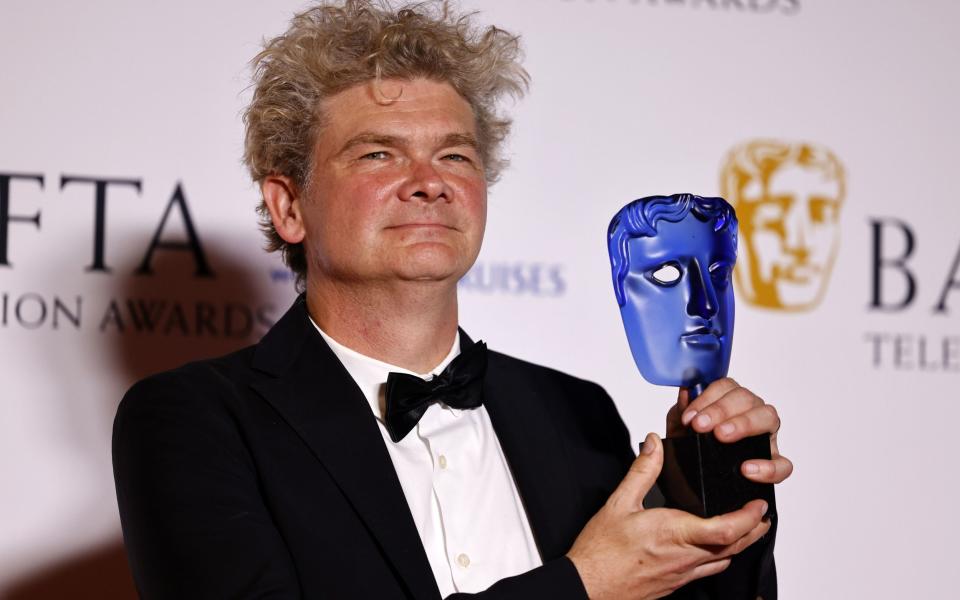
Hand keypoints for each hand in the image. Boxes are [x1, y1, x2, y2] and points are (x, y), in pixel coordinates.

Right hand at [567, 433, 771, 599]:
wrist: (590, 585)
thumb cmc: (601, 551)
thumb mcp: (619, 503)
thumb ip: (642, 471)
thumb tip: (655, 445)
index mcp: (675, 533)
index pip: (726, 528)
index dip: (749, 517)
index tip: (758, 503)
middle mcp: (685, 557)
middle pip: (735, 546)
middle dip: (755, 529)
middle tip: (764, 514)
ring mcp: (683, 573)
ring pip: (725, 560)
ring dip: (741, 544)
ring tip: (748, 528)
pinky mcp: (676, 583)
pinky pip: (709, 571)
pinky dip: (722, 556)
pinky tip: (715, 549)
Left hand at [666, 378, 792, 484]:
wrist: (690, 486)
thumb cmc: (690, 451)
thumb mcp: (679, 432)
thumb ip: (680, 412)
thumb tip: (687, 392)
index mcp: (728, 401)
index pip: (725, 387)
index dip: (706, 398)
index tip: (689, 417)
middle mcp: (750, 413)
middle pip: (746, 397)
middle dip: (721, 409)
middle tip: (700, 426)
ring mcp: (765, 437)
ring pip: (768, 417)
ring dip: (744, 423)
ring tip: (722, 436)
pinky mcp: (773, 463)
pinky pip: (783, 464)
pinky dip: (769, 466)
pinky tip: (747, 469)